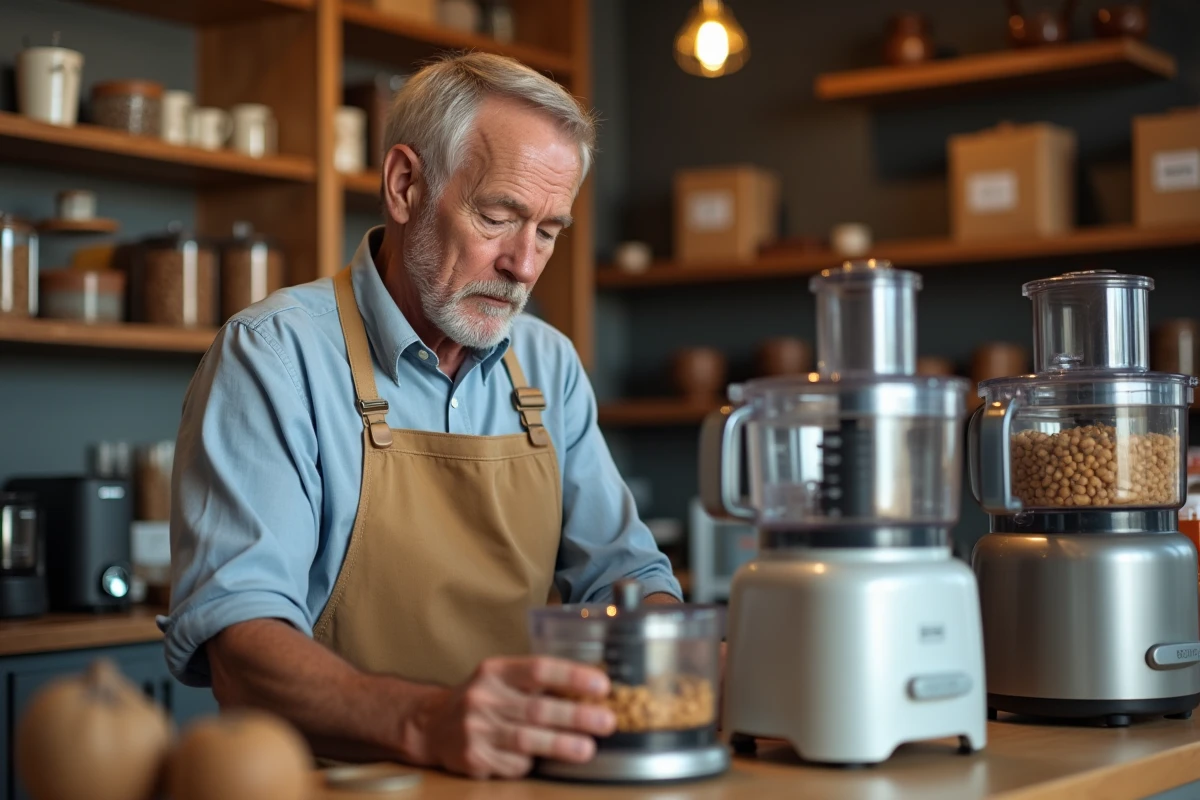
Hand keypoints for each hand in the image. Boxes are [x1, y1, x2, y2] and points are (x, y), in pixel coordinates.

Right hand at [415, 656, 617, 778]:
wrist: (432, 726)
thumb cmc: (482, 700)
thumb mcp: (501, 679)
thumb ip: (535, 683)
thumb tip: (591, 691)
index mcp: (495, 671)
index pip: (539, 669)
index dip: (572, 676)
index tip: (602, 685)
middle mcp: (483, 697)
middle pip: (537, 708)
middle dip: (576, 716)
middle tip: (607, 722)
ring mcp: (476, 729)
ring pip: (526, 740)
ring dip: (561, 745)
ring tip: (587, 749)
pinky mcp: (473, 758)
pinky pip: (512, 764)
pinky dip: (531, 764)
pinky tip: (541, 762)